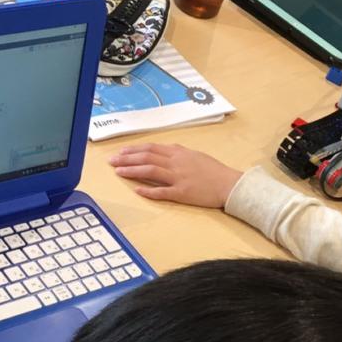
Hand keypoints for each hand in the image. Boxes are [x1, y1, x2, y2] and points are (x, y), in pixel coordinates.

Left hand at [110, 143, 242, 207]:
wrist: (229, 184)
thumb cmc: (213, 171)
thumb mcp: (195, 156)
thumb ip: (178, 153)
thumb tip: (164, 150)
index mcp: (179, 153)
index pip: (151, 148)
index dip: (133, 150)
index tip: (120, 152)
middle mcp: (176, 162)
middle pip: (147, 157)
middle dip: (127, 158)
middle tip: (112, 161)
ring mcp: (179, 177)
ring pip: (151, 170)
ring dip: (132, 170)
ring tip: (118, 172)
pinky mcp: (182, 192)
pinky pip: (162, 191)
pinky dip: (148, 190)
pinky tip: (137, 190)